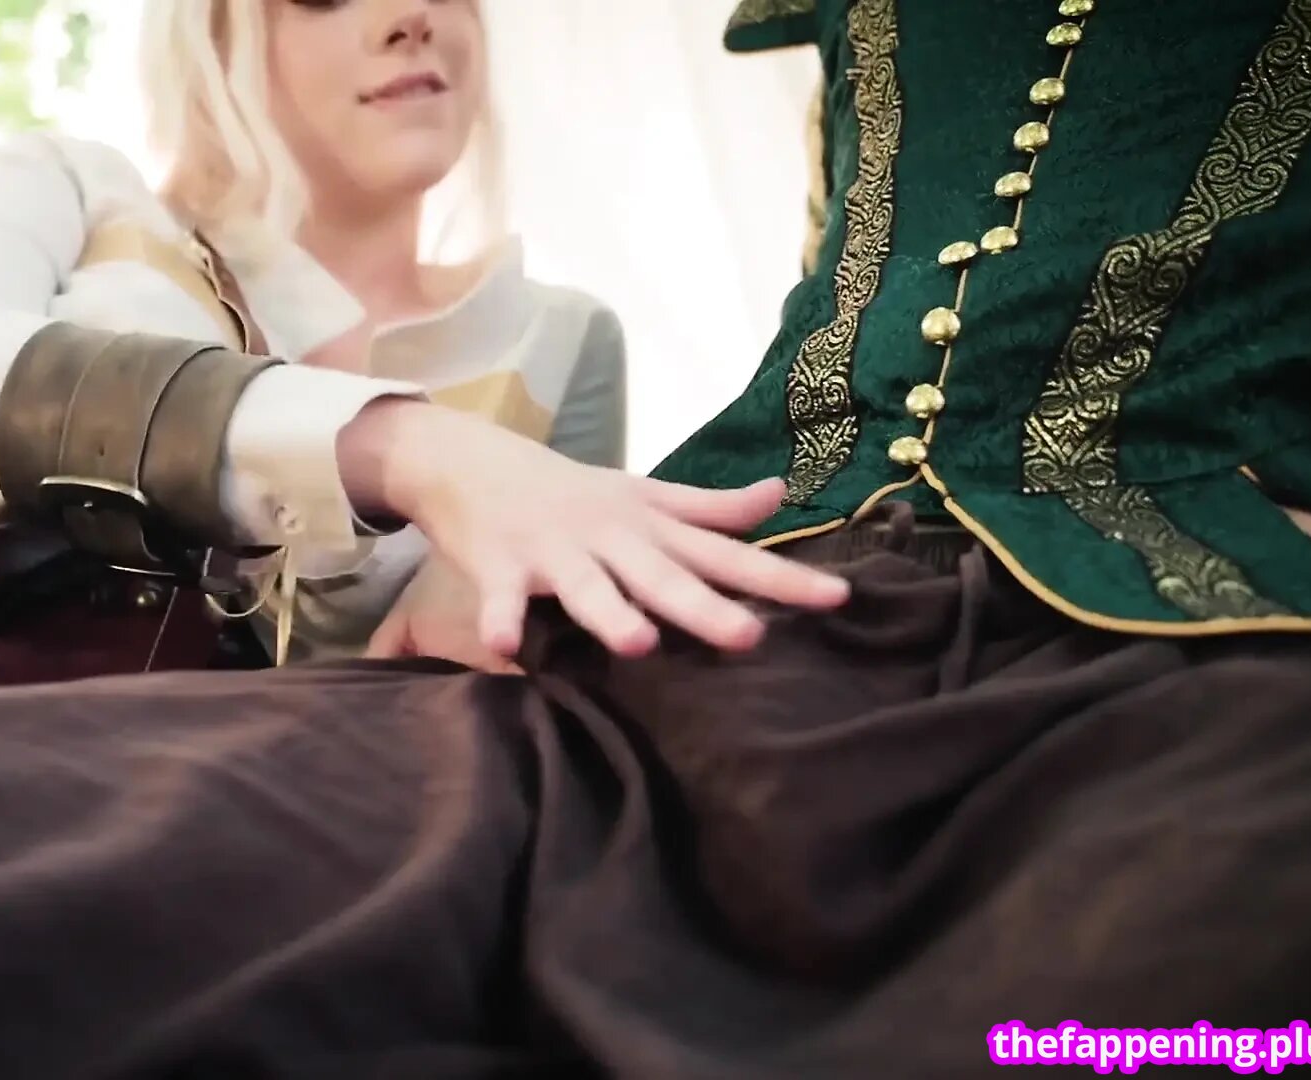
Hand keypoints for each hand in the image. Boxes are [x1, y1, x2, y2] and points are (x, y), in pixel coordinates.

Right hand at [336, 399, 850, 660]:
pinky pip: (500, 599)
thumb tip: (778, 494)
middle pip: (663, 578)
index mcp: (650, 527)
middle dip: (705, 608)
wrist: (472, 461)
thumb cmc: (570, 491)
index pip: (726, 555)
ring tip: (638, 643)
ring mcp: (554, 551)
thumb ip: (710, 506)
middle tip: (749, 637)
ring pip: (587, 587)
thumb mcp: (644, 494)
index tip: (838, 599)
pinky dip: (499, 620)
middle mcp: (610, 538)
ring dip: (610, 614)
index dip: (782, 578)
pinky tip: (502, 646)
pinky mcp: (499, 565)